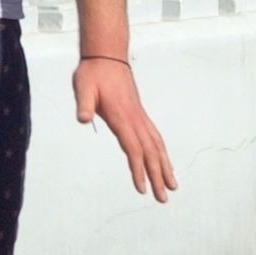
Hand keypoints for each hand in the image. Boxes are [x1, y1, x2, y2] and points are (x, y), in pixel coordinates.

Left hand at [73, 59, 175, 201]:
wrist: (106, 55)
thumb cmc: (92, 73)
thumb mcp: (83, 87)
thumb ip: (84, 104)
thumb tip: (83, 119)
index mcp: (122, 117)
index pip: (133, 148)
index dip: (138, 170)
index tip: (142, 189)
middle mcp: (135, 119)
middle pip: (150, 152)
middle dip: (158, 176)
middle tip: (164, 199)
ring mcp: (140, 116)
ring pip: (157, 145)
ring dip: (165, 167)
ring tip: (172, 186)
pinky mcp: (139, 114)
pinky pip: (155, 137)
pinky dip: (161, 153)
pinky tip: (163, 162)